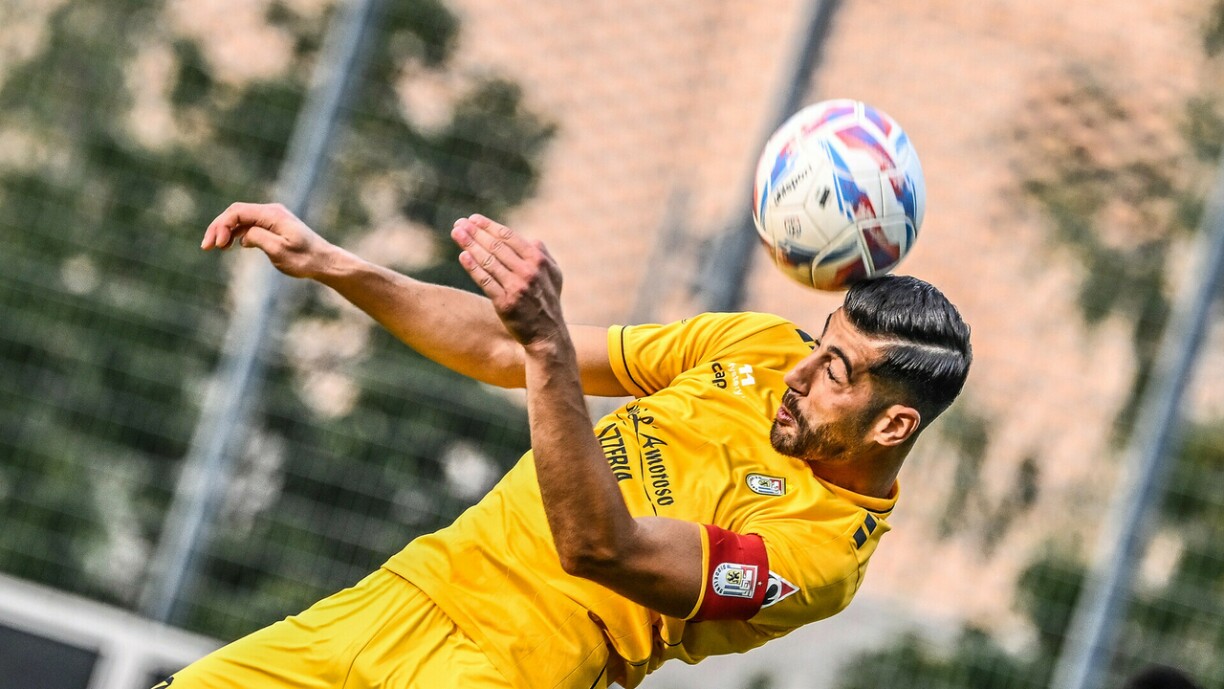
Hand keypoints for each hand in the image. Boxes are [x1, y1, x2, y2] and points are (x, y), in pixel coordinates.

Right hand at [201, 202, 335, 278]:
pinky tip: (231, 245)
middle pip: (236, 213)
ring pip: (241, 219)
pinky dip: (237, 233)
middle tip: (206, 247)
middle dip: (219, 228)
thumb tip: (243, 235)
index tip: (215, 246)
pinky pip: (250, 225)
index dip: (221, 226)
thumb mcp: (279, 251)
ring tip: (216, 248)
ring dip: (226, 231)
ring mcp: (273, 218)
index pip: (237, 212)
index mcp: (272, 214)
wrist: (325, 262)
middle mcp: (272, 211)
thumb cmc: (305, 259)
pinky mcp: (274, 226)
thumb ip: (258, 238)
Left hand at [451, 214, 565, 347]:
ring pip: (488, 261)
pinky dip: (473, 267)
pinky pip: (486, 281)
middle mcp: (528, 271)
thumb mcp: (554, 276)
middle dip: (475, 232)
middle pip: (496, 246)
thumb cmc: (548, 302)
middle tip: (459, 223)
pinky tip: (463, 256)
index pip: (509, 237)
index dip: (489, 226)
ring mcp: (517, 287)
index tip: (473, 219)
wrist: (548, 335)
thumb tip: (531, 239)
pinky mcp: (506, 303)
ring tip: (456, 234)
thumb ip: (543, 255)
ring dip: (470, 245)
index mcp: (539, 261)